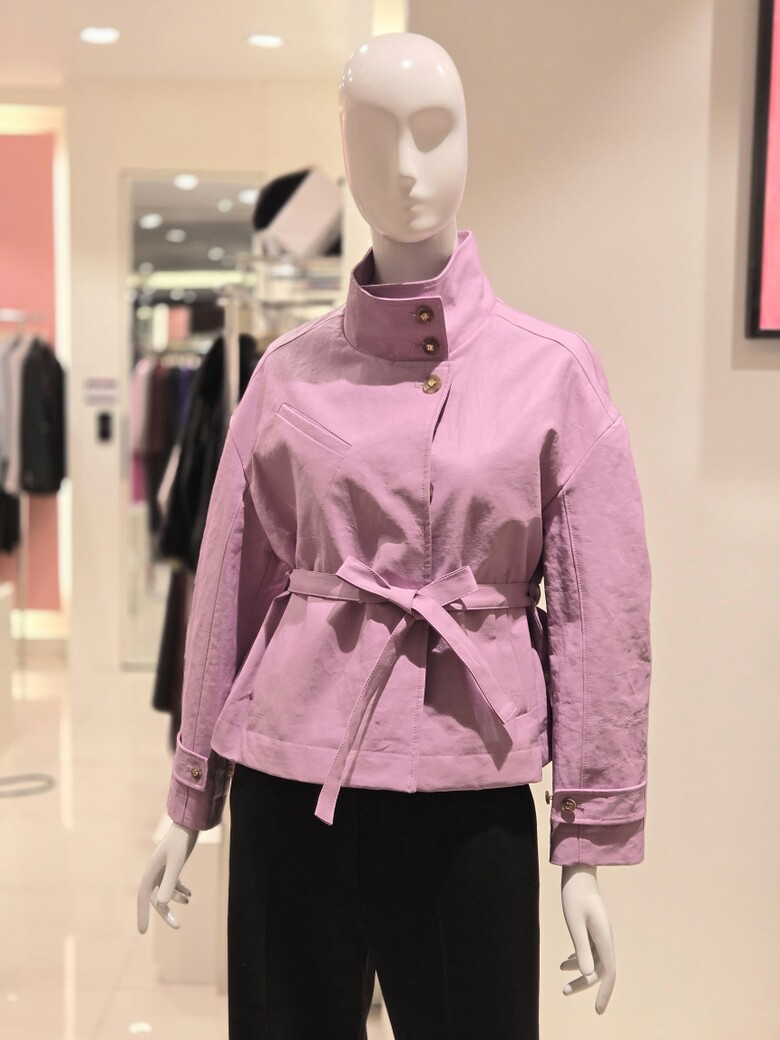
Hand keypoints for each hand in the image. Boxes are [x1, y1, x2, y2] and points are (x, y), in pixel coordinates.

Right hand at [137, 820, 198, 932]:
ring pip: (164, 890)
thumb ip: (169, 882)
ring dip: (174, 899)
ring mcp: (163, 867)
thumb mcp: (177, 862)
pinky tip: (189, 894)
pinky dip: (179, 889)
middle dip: (165, 912)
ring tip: (188, 901)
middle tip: (177, 926)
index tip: (143, 932)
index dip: (142, 914)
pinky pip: (172, 882)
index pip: (143, 897)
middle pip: (155, 897)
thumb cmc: (182, 841)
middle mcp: (155, 870)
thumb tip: (160, 904)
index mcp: (151, 871)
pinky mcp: (173, 863)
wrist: (189, 821)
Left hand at [559, 864, 615, 1014]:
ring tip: (562, 979)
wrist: (578, 871)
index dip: (604, 993)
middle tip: (564, 992)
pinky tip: (565, 963)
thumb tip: (586, 974)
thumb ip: (580, 948)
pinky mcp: (593, 926)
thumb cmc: (574, 895)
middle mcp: (605, 937)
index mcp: (604, 937)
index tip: (597, 1010)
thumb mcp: (574, 922)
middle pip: (600, 968)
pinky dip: (579, 959)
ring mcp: (600, 932)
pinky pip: (590, 950)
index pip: (608, 972)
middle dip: (584, 983)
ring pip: (594, 960)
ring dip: (580, 972)